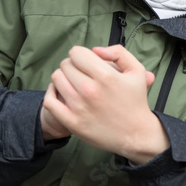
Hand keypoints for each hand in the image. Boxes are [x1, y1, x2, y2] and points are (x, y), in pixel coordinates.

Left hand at [42, 45, 163, 162]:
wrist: (136, 135)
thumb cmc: (135, 101)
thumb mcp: (136, 71)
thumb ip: (118, 53)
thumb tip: (95, 50)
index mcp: (106, 76)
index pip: (76, 53)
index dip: (81, 55)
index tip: (86, 62)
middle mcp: (90, 90)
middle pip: (65, 65)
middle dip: (73, 66)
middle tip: (82, 74)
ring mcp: (79, 107)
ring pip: (56, 79)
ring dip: (63, 78)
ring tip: (73, 83)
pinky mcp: (72, 122)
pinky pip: (49, 101)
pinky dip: (52, 94)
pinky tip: (61, 94)